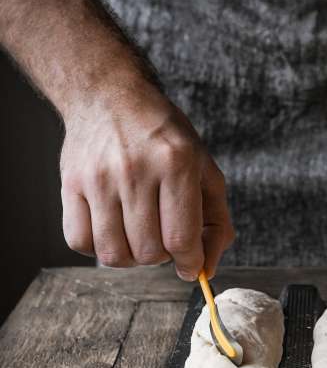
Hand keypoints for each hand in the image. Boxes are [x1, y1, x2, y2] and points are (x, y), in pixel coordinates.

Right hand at [60, 83, 233, 279]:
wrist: (110, 98)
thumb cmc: (165, 138)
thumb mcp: (204, 169)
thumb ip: (216, 220)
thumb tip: (207, 270)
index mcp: (177, 163)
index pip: (181, 238)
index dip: (191, 263)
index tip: (191, 266)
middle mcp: (135, 170)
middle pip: (149, 251)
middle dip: (164, 257)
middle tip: (165, 237)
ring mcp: (98, 178)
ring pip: (114, 254)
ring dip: (133, 257)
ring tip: (140, 236)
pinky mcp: (70, 184)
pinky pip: (81, 242)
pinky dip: (100, 248)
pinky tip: (114, 229)